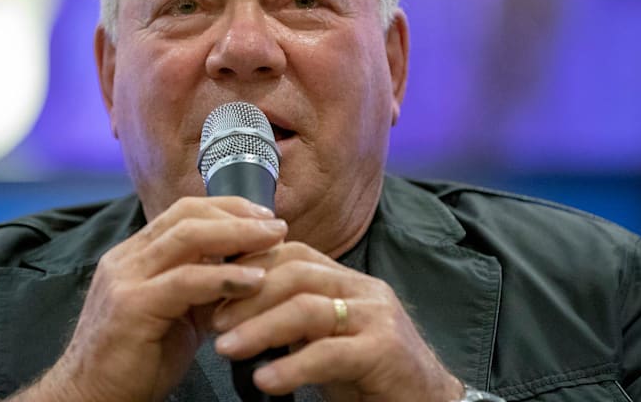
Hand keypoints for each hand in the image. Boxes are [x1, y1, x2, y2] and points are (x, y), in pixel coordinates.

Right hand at [10, 196, 287, 401]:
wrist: (92, 398)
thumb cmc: (134, 363)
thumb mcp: (175, 315)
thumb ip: (201, 289)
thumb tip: (244, 270)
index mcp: (133, 256)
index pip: (182, 213)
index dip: (226, 209)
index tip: (263, 217)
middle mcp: (126, 259)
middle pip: (187, 216)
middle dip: (237, 214)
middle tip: (276, 225)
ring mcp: (125, 278)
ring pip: (188, 238)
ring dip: (238, 235)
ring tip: (274, 241)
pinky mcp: (132, 305)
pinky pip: (187, 281)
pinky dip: (226, 277)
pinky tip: (255, 280)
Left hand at [212, 242, 464, 400]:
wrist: (427, 401)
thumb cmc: (368, 374)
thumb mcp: (324, 338)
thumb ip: (292, 320)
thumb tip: (231, 310)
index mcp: (346, 281)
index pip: (292, 253)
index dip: (249, 266)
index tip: (213, 289)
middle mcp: (363, 290)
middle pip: (296, 274)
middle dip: (247, 296)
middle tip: (213, 322)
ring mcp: (377, 317)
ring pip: (308, 308)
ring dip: (260, 328)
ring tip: (226, 349)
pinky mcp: (385, 351)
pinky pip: (329, 353)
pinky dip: (291, 367)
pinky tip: (263, 382)